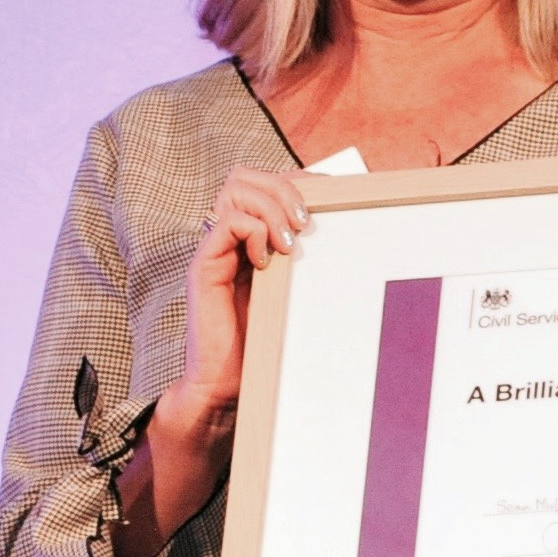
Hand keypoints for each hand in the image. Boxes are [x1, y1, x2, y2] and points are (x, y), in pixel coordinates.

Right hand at [172, 167, 309, 430]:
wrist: (231, 381)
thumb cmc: (269, 337)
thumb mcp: (299, 286)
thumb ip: (311, 254)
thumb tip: (353, 222)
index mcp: (254, 234)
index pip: (270, 180)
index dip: (301, 179)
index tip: (333, 197)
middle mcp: (231, 235)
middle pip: (246, 175)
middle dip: (284, 185)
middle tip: (307, 221)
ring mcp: (216, 248)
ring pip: (235, 188)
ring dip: (271, 206)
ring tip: (291, 239)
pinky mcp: (204, 266)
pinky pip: (226, 223)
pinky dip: (254, 231)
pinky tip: (268, 260)